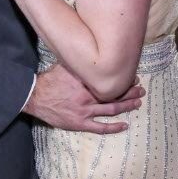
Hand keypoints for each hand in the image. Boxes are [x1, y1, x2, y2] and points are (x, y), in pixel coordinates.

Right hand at [24, 63, 144, 133]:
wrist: (35, 97)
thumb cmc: (49, 81)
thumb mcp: (65, 67)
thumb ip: (78, 64)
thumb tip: (89, 51)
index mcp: (86, 81)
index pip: (109, 79)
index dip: (122, 79)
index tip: (132, 76)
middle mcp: (88, 96)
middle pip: (115, 94)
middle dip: (130, 91)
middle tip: (141, 89)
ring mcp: (85, 111)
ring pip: (111, 109)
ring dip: (127, 106)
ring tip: (138, 102)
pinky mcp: (80, 123)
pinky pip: (100, 127)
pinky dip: (114, 127)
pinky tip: (125, 125)